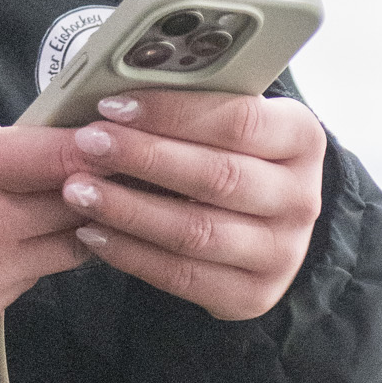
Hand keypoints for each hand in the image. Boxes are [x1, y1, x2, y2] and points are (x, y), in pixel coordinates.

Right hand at [0, 96, 87, 350]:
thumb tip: (12, 131)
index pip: (59, 155)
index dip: (94, 146)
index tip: (110, 139)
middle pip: (78, 205)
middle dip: (92, 187)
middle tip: (100, 173)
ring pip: (68, 248)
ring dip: (70, 227)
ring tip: (55, 210)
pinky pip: (31, 279)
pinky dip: (31, 260)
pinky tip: (6, 246)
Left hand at [53, 92, 326, 319]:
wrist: (266, 225)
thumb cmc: (231, 155)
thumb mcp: (228, 122)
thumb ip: (191, 104)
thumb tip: (118, 87)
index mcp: (302, 138)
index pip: (239, 120)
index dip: (172, 113)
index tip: (113, 106)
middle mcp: (301, 198)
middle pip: (216, 177)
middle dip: (143, 159)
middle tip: (87, 145)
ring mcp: (282, 252)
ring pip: (196, 232)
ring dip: (128, 210)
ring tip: (79, 190)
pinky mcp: (254, 295)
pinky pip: (183, 276)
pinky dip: (131, 254)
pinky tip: (93, 232)